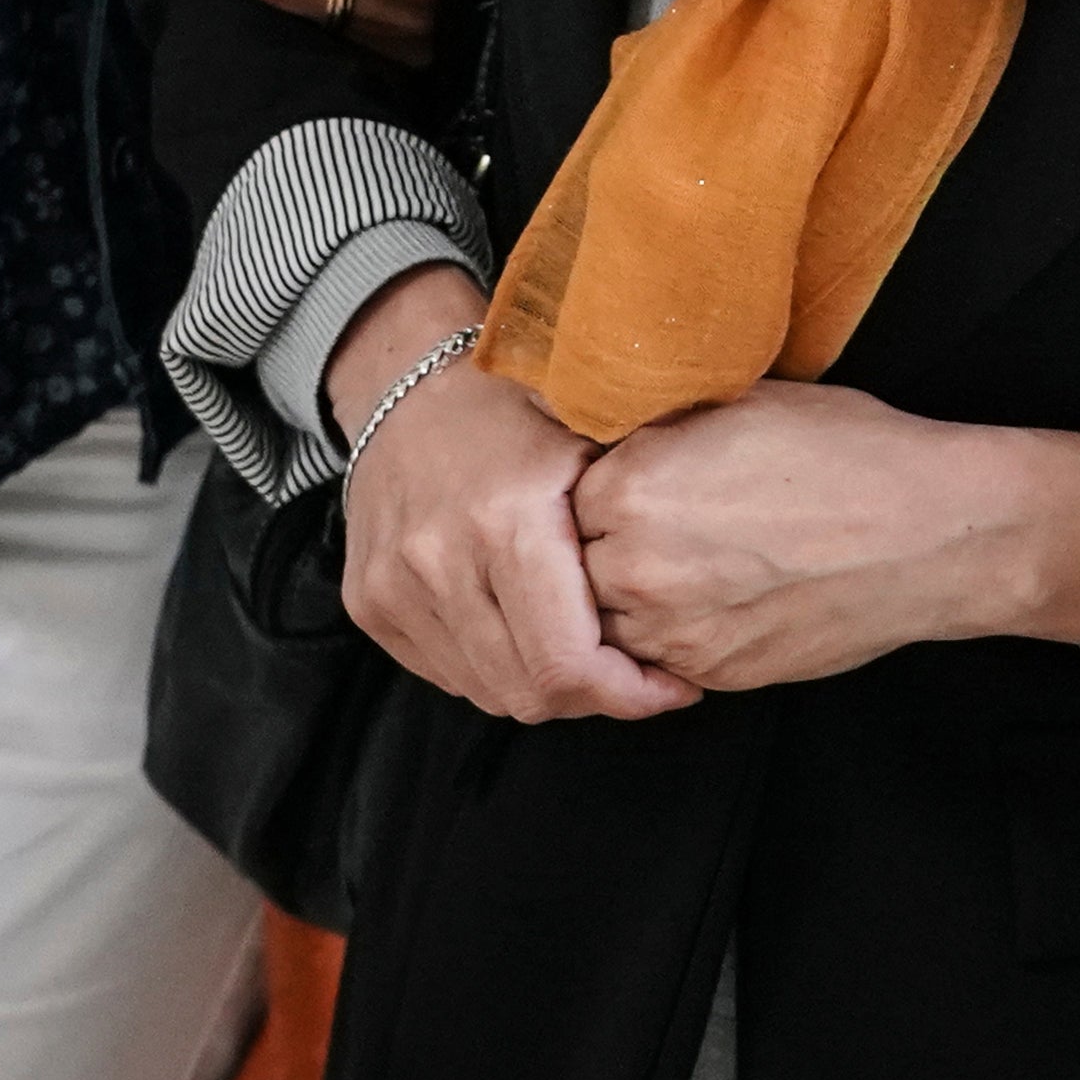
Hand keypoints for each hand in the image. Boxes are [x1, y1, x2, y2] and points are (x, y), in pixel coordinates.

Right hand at [332, 270, 697, 724]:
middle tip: (634, 672)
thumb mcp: (596, 436)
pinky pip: (444, 673)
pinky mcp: (369, 603)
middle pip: (530, 693)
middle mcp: (441, 560)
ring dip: (542, 686)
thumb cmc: (517, 406)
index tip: (670, 687)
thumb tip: (709, 583)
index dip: (628, 694)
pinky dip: (492, 669)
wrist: (405, 383)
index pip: (569, 664)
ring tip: (582, 648)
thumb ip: (638, 513)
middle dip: (593, 696)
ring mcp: (395, 587)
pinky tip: (524, 631)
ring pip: (487, 692)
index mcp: (508, 518)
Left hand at [573, 382, 1079, 694]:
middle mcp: (639, 566)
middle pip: (573, 565)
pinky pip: (663, 660)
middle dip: (602, 545)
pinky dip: (676, 634)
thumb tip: (615, 429)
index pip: (562, 492)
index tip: (621, 475)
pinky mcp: (716, 675)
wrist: (932, 533)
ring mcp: (676, 631)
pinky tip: (723, 594)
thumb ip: (661, 426)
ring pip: (612, 621)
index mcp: (634, 486)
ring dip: (631, 597)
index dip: (594, 482)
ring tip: (688, 560)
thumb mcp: (743, 402)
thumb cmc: (852, 454)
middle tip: (654, 521)